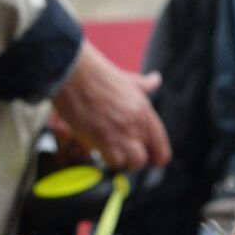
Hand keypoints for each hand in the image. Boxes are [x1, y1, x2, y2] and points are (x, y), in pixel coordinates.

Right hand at [52, 41, 170, 171]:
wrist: (74, 72)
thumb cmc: (95, 74)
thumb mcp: (127, 79)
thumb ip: (143, 84)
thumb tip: (156, 79)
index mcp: (144, 109)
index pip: (160, 142)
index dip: (157, 154)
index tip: (151, 159)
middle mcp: (137, 123)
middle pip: (147, 157)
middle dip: (135, 160)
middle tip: (123, 155)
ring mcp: (123, 132)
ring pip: (134, 162)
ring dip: (121, 161)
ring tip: (110, 152)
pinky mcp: (105, 139)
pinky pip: (115, 161)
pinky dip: (106, 159)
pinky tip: (98, 149)